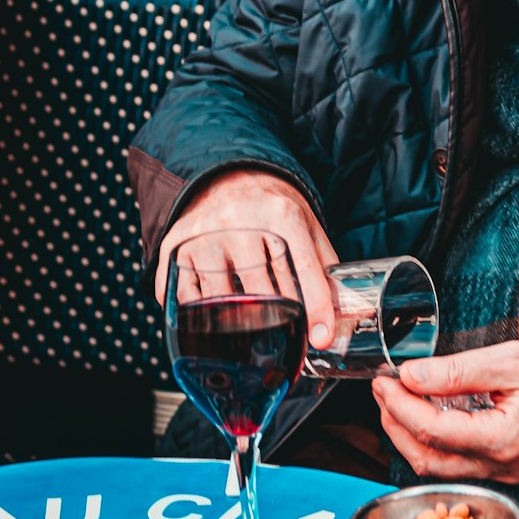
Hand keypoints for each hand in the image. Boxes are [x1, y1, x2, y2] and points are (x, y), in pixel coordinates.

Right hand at [155, 168, 338, 348]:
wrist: (227, 175)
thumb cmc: (271, 208)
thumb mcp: (305, 222)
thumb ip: (324, 261)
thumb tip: (341, 310)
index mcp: (281, 213)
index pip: (303, 265)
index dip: (316, 305)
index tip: (320, 337)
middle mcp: (241, 220)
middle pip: (259, 288)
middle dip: (273, 321)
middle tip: (280, 343)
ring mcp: (206, 233)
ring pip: (218, 297)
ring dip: (233, 324)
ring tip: (246, 339)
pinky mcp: (177, 245)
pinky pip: (182, 293)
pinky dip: (194, 315)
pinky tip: (208, 323)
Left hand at [372, 340, 518, 483]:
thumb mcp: (508, 359)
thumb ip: (458, 370)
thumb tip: (412, 375)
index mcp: (501, 438)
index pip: (432, 429)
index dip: (400, 405)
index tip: (385, 380)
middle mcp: (498, 466)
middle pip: (427, 458)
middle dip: (395, 425)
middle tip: (382, 391)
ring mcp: (499, 474)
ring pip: (438, 468)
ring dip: (408, 437)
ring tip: (395, 402)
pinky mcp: (500, 471)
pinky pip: (455, 466)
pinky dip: (431, 443)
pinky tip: (424, 417)